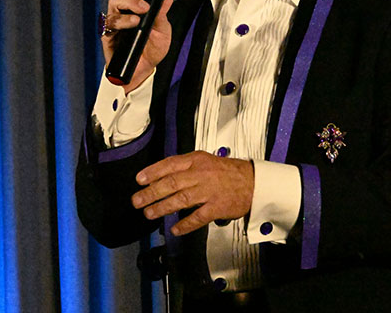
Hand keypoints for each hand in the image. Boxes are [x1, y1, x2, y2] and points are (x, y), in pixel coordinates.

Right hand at [102, 0, 172, 91]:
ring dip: (130, 0)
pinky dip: (123, 19)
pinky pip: (111, 22)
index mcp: (136, 3)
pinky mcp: (108, 34)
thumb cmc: (151, 49)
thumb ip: (162, 15)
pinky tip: (134, 22)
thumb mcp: (163, 31)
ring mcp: (115, 20)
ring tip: (144, 9)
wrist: (143, 71)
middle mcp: (123, 8)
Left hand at [131, 151, 254, 235]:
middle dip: (151, 193)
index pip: (170, 164)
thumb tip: (162, 176)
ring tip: (149, 213)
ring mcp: (209, 191)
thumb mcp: (206, 161)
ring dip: (163, 207)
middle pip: (171, 183)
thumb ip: (186, 168)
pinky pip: (198, 217)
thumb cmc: (228, 173)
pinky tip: (175, 229)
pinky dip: (185, 224)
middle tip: (137, 200)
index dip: (153, 172)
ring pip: (181, 199)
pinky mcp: (217, 207)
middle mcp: (201, 174)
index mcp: (197, 161)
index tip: (139, 180)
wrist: (253, 182)